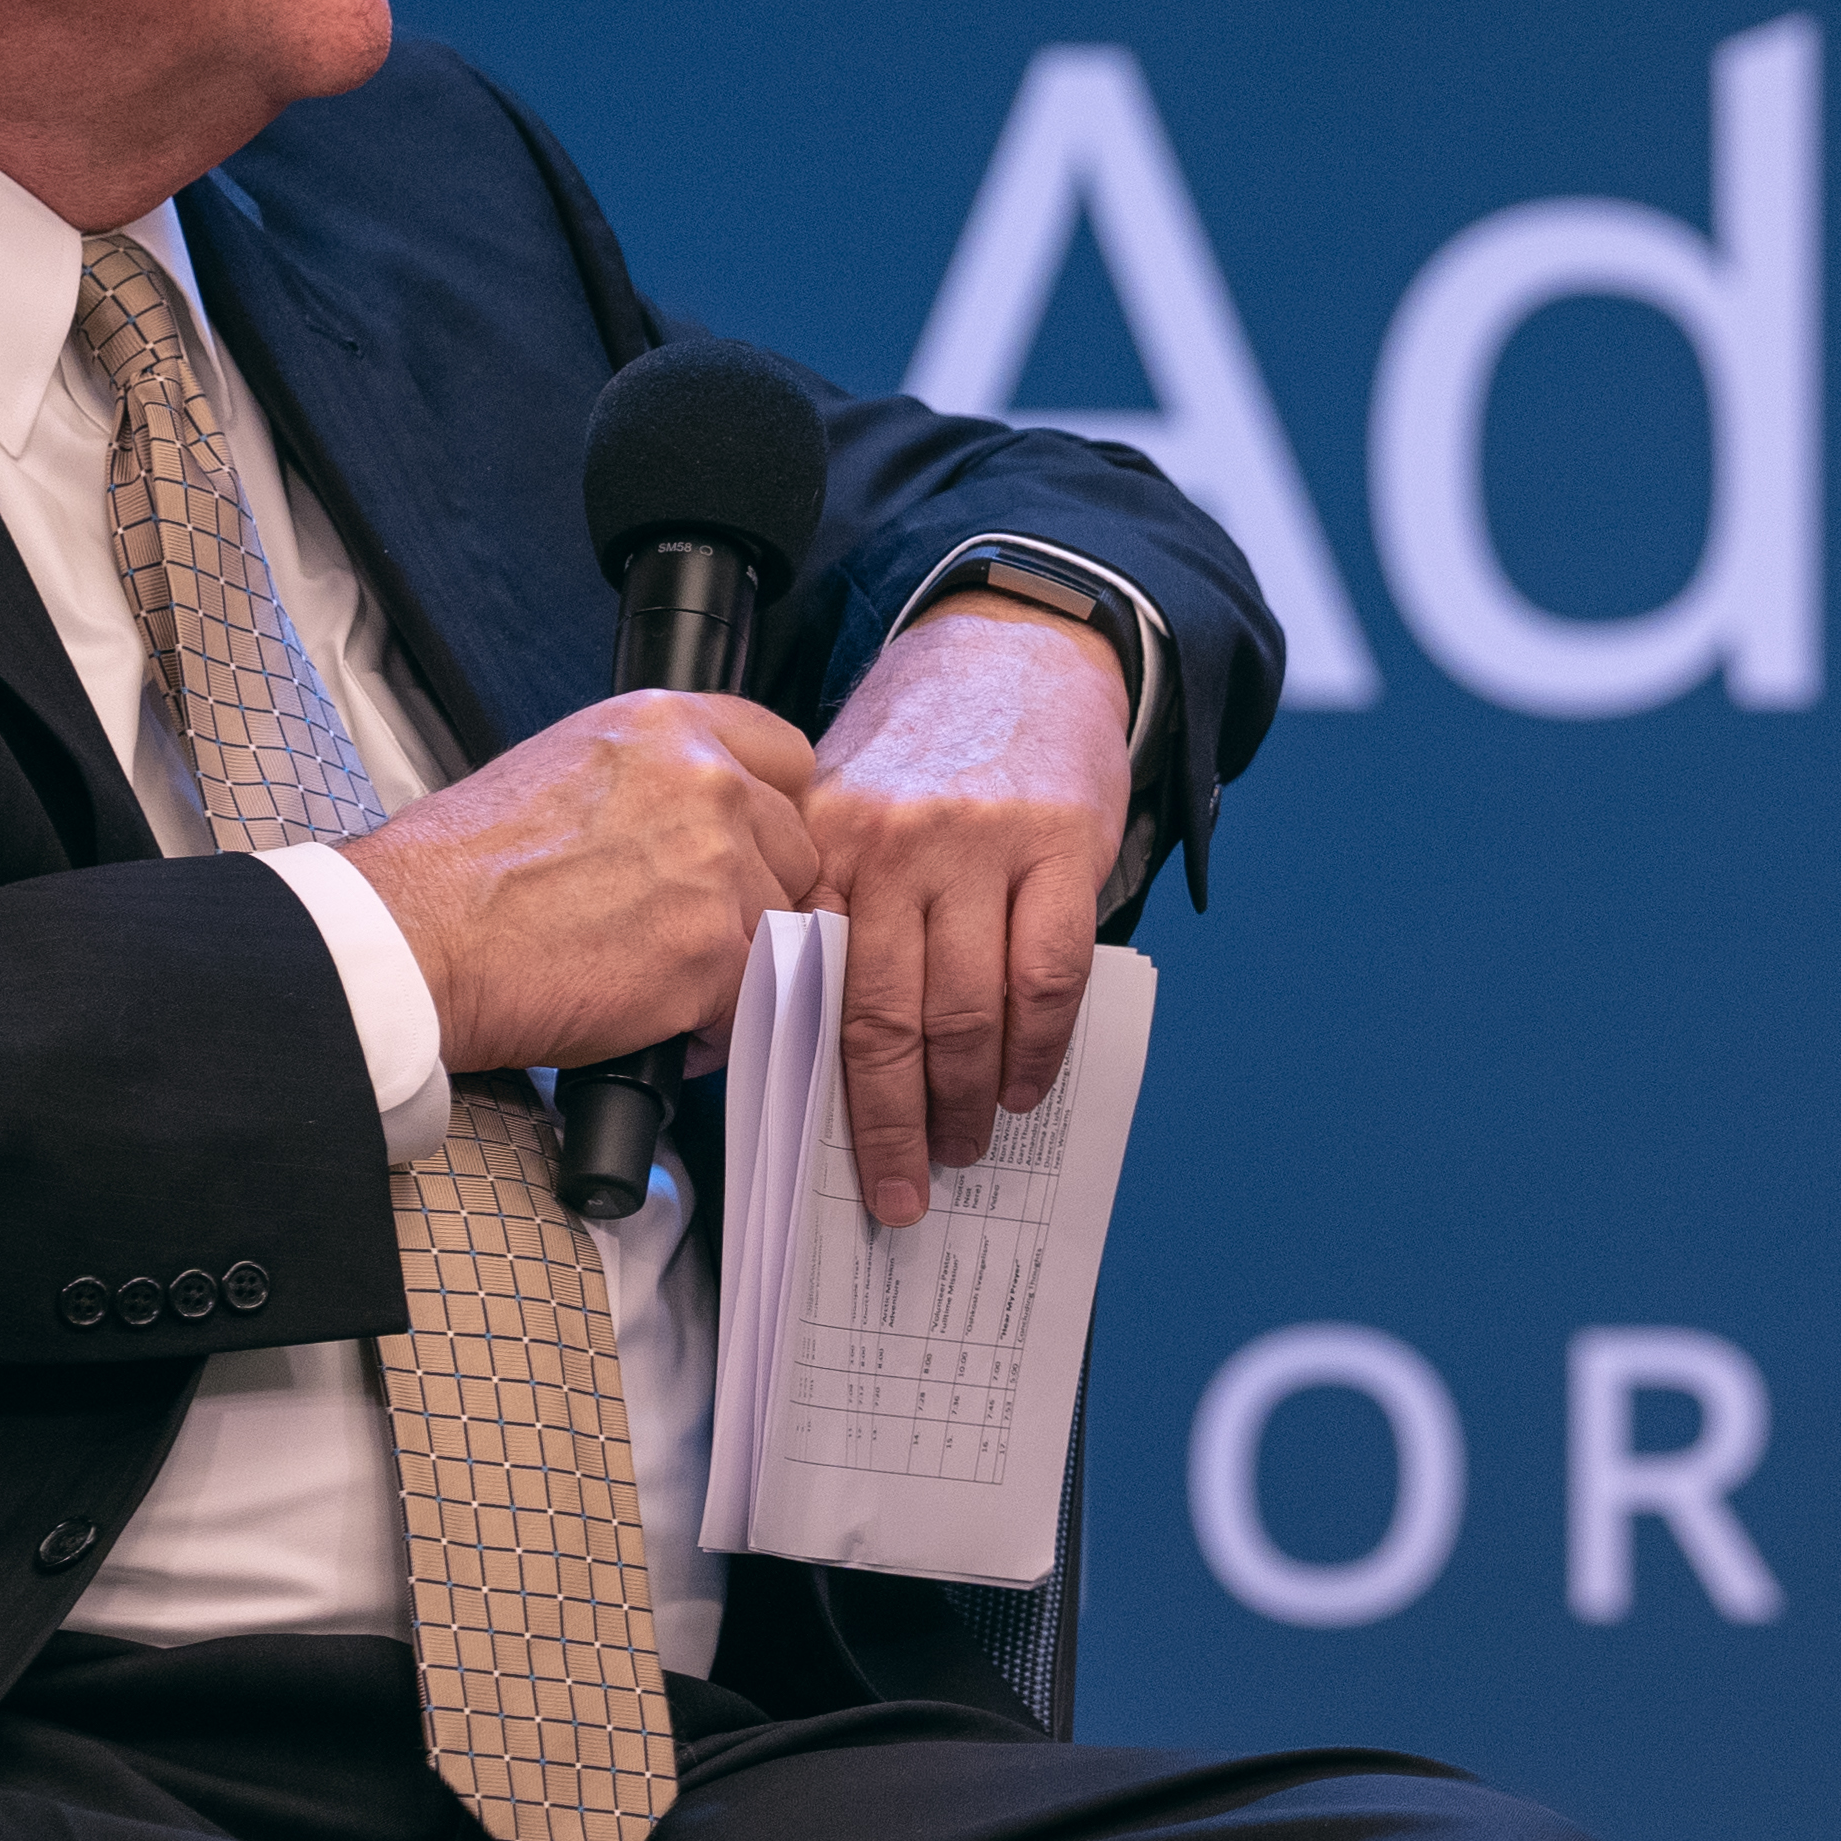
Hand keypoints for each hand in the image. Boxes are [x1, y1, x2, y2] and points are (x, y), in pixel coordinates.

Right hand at [344, 692, 823, 1076]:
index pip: (789, 758)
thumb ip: (659, 778)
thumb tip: (711, 816)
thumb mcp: (568, 766)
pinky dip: (713, 1018)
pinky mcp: (713, 950)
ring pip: (782, 923)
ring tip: (655, 969)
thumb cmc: (461, 868)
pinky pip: (756, 993)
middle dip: (754, 893)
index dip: (770, 814)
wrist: (415, 939)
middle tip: (683, 924)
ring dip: (734, 956)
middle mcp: (707, 782)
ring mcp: (718, 866)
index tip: (747, 848)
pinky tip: (654, 1011)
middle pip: (797, 847)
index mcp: (669, 724)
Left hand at [807, 590, 1135, 1225]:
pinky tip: (1023, 1084)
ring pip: (963, 1010)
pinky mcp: (1059, 843)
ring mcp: (977, 844)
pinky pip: (1046, 977)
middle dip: (890, 1125)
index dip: (811, 1089)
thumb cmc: (921, 750)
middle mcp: (890, 843)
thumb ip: (819, 905)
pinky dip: (1036, 1050)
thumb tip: (782, 1041)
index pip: (804, 990)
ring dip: (964, 1101)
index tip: (819, 1157)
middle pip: (881, 1019)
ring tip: (964, 1145)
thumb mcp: (842, 807)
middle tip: (900, 1189)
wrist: (1015, 650)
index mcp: (821, 841)